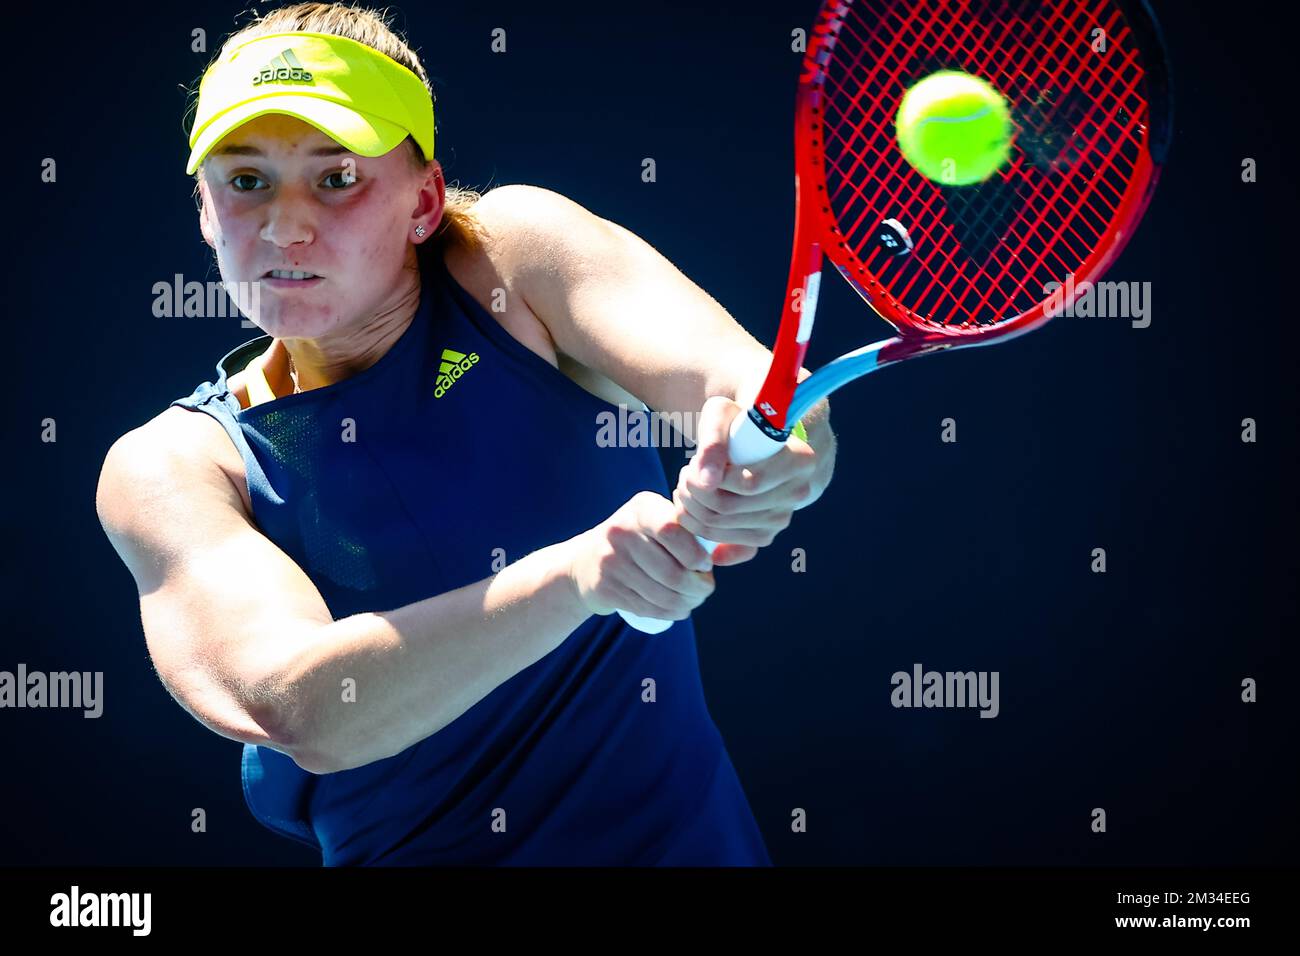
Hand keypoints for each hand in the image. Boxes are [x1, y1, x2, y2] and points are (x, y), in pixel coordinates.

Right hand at [567, 491, 716, 619]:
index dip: (695, 554)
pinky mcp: (606, 588)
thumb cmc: (639, 539)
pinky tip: (679, 609)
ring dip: (688, 603)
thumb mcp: (656, 519)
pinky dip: (670, 613)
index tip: (705, 564)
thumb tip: (727, 552)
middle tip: (705, 588)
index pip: (672, 531)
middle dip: (698, 587)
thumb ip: (687, 528)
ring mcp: (610, 561)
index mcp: (641, 509)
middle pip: (672, 572)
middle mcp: (621, 532)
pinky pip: (648, 608)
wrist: (586, 561)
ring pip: (662, 595)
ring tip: (694, 599)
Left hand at [673, 395, 819, 565]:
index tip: (691, 464)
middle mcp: (798, 493)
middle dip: (693, 494)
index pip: (748, 483)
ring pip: (723, 527)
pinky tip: (691, 510)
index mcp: (800, 460)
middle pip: (731, 507)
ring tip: (686, 488)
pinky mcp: (766, 535)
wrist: (751, 440)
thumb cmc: (736, 422)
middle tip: (683, 477)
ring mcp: (783, 518)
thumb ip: (713, 441)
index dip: (709, 480)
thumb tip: (707, 482)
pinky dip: (699, 530)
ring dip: (692, 510)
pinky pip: (726, 543)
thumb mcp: (722, 415)